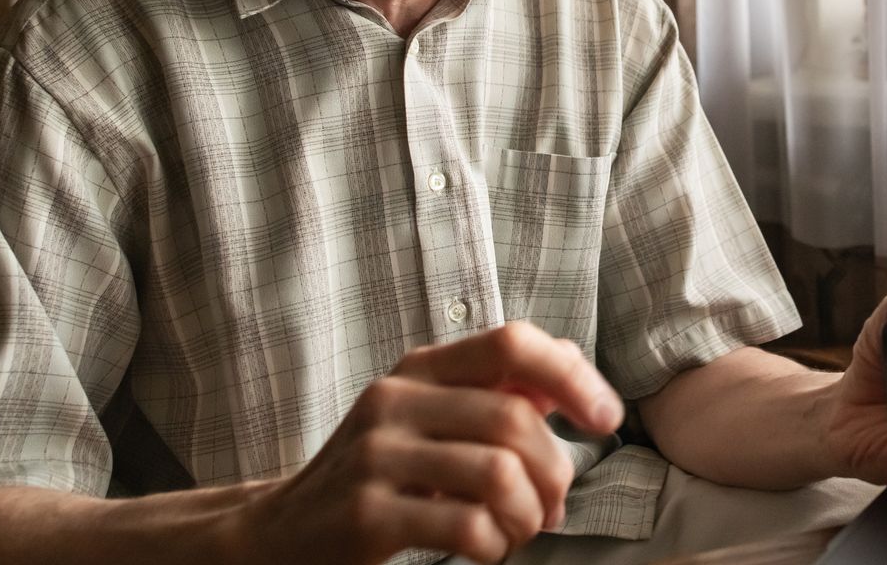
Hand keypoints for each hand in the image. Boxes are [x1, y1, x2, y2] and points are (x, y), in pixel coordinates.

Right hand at [238, 321, 623, 563]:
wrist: (280, 533)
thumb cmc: (375, 476)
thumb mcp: (427, 418)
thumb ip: (492, 392)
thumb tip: (570, 369)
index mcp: (419, 368)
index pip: (512, 343)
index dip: (573, 375)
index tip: (607, 419)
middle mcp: (395, 399)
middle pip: (514, 419)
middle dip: (554, 471)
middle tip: (551, 508)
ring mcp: (376, 455)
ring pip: (498, 472)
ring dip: (528, 514)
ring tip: (518, 531)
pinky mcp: (367, 514)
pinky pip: (467, 526)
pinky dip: (496, 545)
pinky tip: (486, 550)